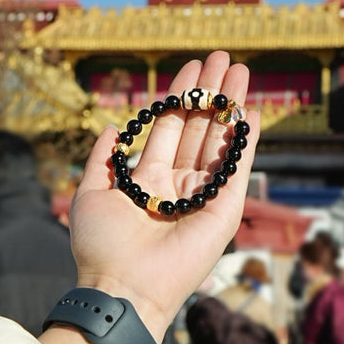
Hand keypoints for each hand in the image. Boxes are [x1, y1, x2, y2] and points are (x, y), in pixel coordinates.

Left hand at [71, 51, 259, 342]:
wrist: (123, 286)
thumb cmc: (102, 245)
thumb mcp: (91, 193)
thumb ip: (102, 159)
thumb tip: (110, 126)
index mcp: (151, 178)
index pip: (170, 126)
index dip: (180, 96)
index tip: (191, 67)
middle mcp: (180, 182)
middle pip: (199, 127)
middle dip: (211, 92)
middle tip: (223, 58)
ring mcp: (205, 193)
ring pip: (221, 139)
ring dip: (232, 105)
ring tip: (241, 71)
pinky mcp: (225, 207)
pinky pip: (238, 167)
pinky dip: (246, 140)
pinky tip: (252, 112)